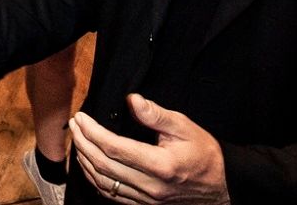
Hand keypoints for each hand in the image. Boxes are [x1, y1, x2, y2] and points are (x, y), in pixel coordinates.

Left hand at [70, 95, 230, 203]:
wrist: (221, 185)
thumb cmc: (204, 154)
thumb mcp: (184, 127)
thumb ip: (156, 114)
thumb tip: (133, 100)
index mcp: (160, 165)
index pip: (114, 148)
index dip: (93, 132)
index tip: (82, 119)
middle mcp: (150, 186)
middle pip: (103, 166)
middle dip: (83, 144)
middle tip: (75, 126)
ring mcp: (146, 198)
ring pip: (103, 183)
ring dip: (85, 162)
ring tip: (78, 141)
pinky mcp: (144, 204)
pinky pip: (111, 195)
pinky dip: (95, 179)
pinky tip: (89, 164)